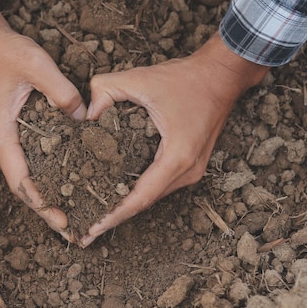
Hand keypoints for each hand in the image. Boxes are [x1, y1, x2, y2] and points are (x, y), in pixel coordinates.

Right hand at [0, 0, 86, 240]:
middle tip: (73, 227)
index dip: (41, 204)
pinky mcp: (18, 125)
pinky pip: (34, 155)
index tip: (61, 222)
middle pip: (25, 184)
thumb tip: (82, 117)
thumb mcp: (36, 66)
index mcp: (2, 134)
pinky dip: (50, 169)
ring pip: (29, 172)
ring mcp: (10, 134)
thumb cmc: (3, 52)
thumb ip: (61, 92)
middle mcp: (4, 140)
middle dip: (47, 207)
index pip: (20, 180)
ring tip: (75, 208)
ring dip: (49, 191)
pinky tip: (70, 172)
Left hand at [80, 33, 268, 246]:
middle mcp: (187, 171)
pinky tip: (118, 195)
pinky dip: (138, 194)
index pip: (139, 198)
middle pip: (145, 204)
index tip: (91, 231)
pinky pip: (160, 186)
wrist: (223, 76)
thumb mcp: (140, 78)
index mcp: (176, 157)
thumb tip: (84, 113)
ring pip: (153, 197)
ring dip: (126, 208)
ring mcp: (192, 171)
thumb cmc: (186, 78)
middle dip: (114, 218)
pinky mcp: (191, 165)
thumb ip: (105, 89)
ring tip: (96, 217)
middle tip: (84, 231)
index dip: (113, 216)